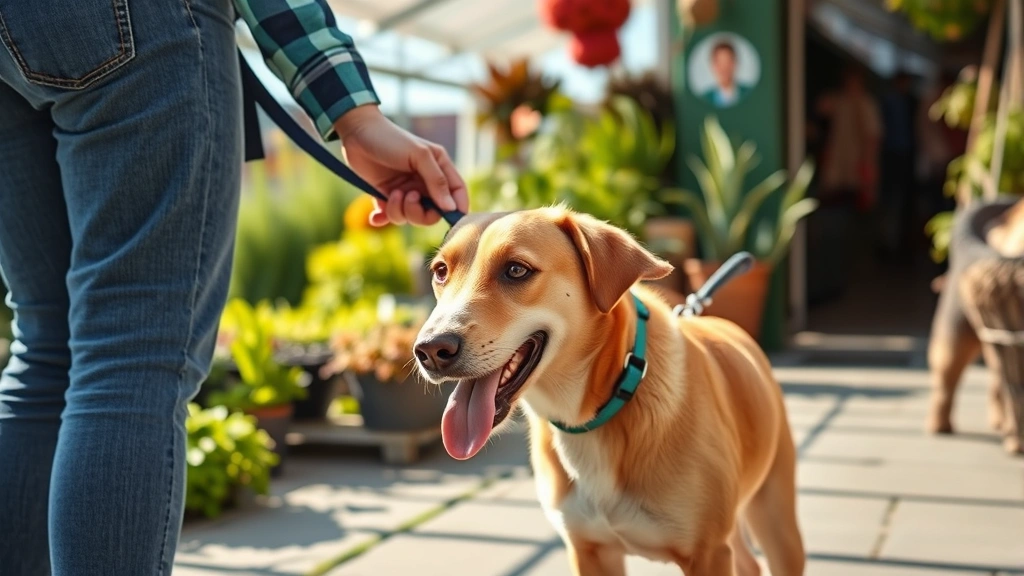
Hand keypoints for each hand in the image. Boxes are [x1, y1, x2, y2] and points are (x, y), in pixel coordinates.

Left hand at [335, 105, 468, 225]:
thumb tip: (451, 207)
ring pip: (411, 217)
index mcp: (438, 167)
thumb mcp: (419, 156)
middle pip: (432, 212)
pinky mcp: (387, 195)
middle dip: (419, 212)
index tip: (451, 218)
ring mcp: (406, 190)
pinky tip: (376, 216)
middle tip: (409, 197)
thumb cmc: (391, 139)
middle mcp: (424, 182)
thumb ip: (437, 181)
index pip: (457, 193)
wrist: (357, 132)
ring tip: (391, 193)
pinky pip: (391, 216)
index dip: (457, 208)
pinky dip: (384, 218)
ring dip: (399, 211)